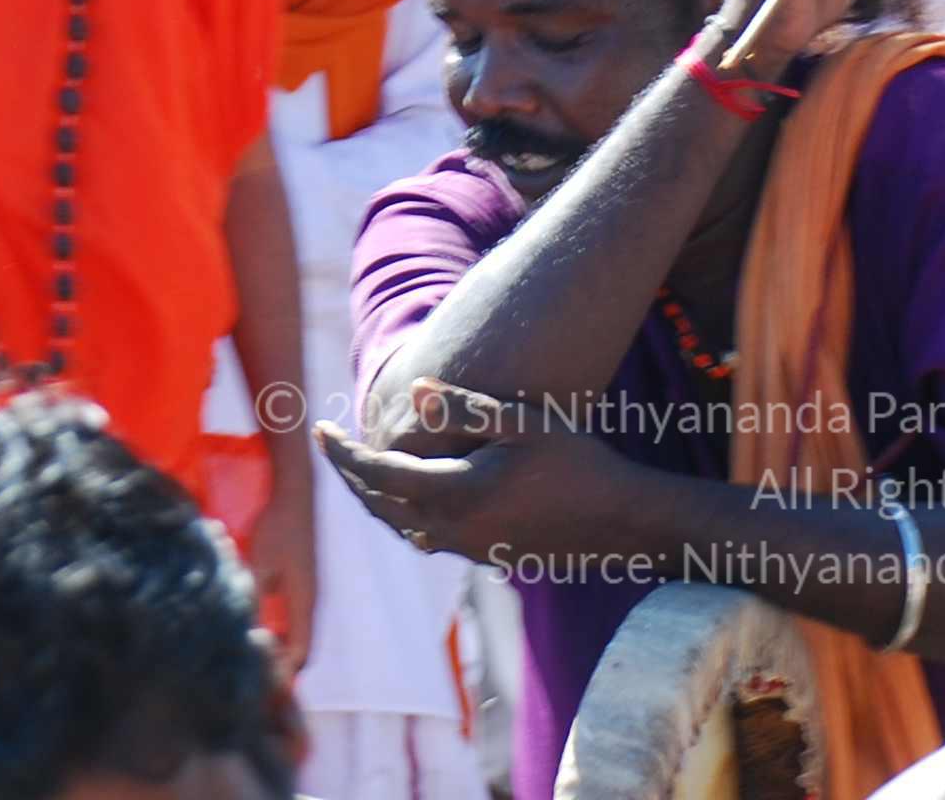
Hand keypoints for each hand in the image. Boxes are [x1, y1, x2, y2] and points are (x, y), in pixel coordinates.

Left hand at [251, 441, 317, 676]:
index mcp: (304, 603)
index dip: (284, 671)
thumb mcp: (259, 564)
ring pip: (296, 629)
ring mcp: (306, 590)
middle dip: (281, 662)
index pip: (301, 651)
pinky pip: (291, 614)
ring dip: (280, 644)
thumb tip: (242, 628)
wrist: (295, 496)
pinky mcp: (299, 579)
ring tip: (254, 653)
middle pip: (301, 645)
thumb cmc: (278, 530)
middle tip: (255, 672)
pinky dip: (278, 626)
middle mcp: (309, 601)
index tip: (263, 683)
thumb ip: (252, 596)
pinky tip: (256, 622)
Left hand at [317, 382, 660, 566]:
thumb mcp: (522, 422)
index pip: (376, 473)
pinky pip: (428, 536)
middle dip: (348, 473)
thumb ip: (464, 407)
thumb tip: (414, 388)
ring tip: (357, 465)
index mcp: (457, 492)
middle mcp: (456, 528)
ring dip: (373, 496)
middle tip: (328, 443)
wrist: (625, 522)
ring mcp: (471, 548)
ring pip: (400, 524)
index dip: (342, 451)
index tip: (319, 428)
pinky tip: (404, 495)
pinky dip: (403, 514)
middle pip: (378, 504)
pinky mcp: (487, 556)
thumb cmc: (578, 462)